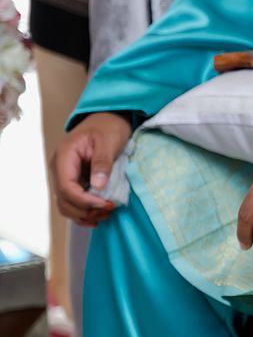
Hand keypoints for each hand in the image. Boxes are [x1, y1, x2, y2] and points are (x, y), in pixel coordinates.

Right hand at [51, 112, 131, 227]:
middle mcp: (59, 168)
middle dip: (85, 210)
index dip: (84, 201)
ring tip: (106, 214)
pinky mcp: (74, 181)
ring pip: (66, 205)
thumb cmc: (108, 127)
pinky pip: (73, 202)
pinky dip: (84, 212)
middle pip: (64, 200)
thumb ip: (102, 163)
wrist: (107, 119)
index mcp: (64, 157)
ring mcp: (65, 176)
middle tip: (109, 210)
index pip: (66, 187)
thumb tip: (97, 186)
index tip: (106, 204)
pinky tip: (99, 216)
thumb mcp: (108, 141)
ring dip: (84, 214)